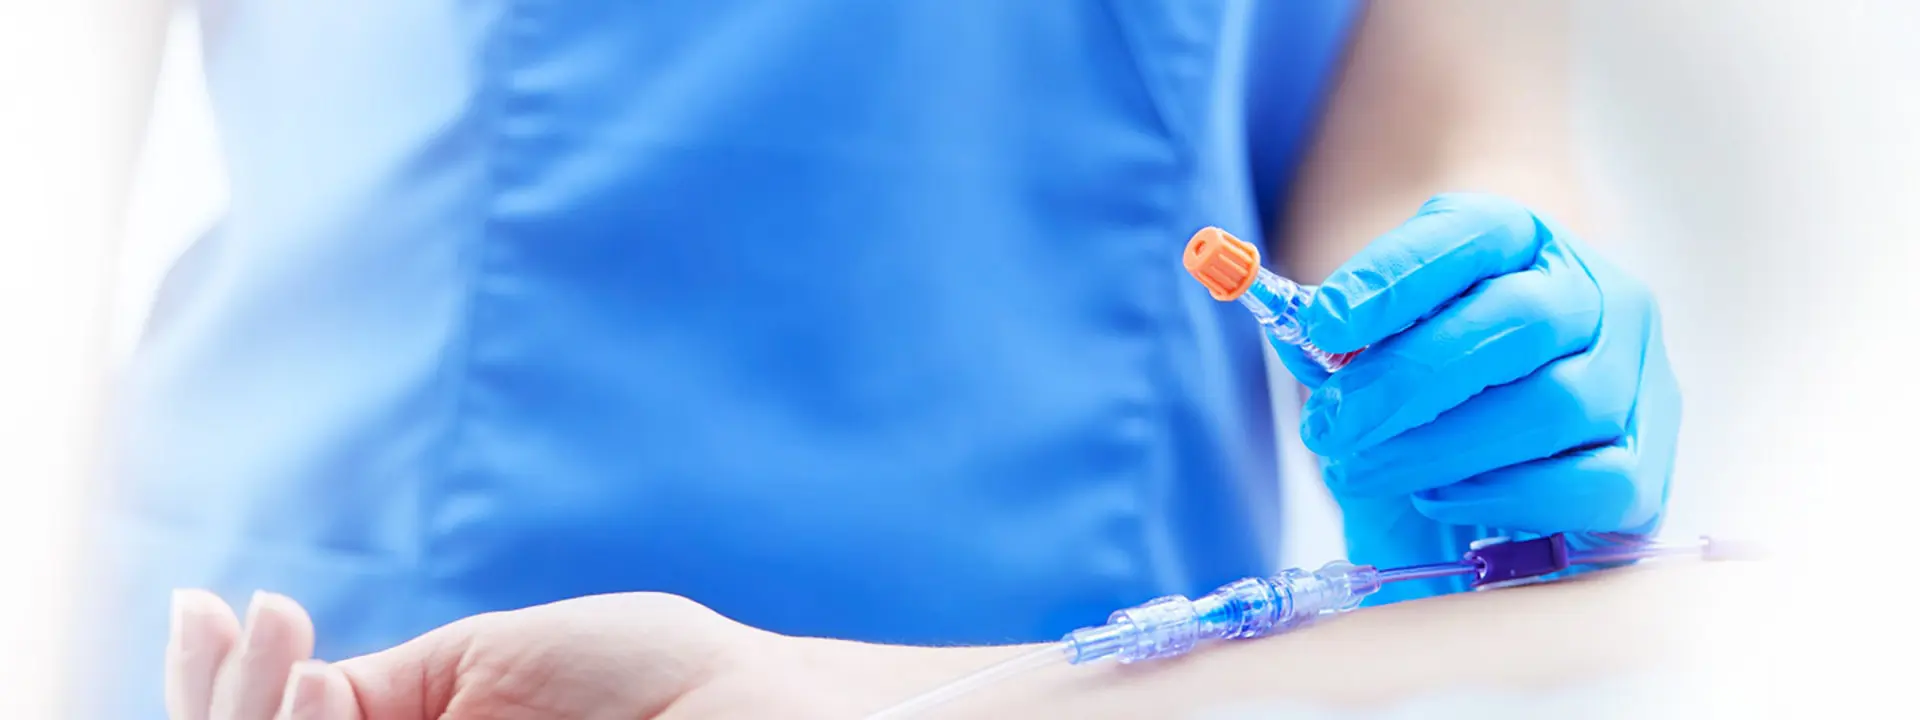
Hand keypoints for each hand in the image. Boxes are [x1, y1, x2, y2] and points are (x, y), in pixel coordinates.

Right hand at [164, 589, 857, 718]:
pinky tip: (319, 693)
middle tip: (263, 622)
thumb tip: (279, 679)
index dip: (216, 688)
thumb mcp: (485, 665)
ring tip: (294, 655)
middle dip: (228, 705)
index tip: (209, 609)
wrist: (750, 708)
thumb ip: (379, 695)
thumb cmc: (644, 678)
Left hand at [1278, 193, 1678, 536]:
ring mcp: (1635, 381)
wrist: (1500, 484)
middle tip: (1329, 425)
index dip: (1396, 276)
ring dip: (1443, 446)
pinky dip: (1506, 495)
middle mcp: (1599, 297)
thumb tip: (1297, 334)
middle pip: (1518, 321)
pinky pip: (1591, 483)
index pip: (1473, 233)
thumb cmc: (1431, 398)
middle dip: (1409, 377)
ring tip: (1364, 471)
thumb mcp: (1379, 356)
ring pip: (1554, 404)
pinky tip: (1442, 498)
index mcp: (1525, 243)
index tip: (1323, 322)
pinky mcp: (1648, 469)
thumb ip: (1342, 343)